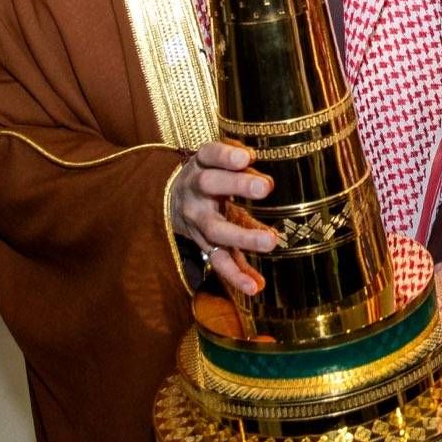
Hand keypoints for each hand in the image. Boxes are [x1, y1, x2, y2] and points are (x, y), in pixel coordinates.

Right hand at [168, 141, 276, 296]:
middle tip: (265, 187)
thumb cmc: (211, 177)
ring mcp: (196, 220)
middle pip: (211, 185)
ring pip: (215, 228)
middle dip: (237, 185)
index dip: (226, 154)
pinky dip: (236, 275)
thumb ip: (243, 168)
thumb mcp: (220, 165)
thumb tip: (265, 175)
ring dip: (243, 236)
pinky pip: (218, 260)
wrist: (171, 201)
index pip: (211, 154)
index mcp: (201, 165)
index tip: (246, 156)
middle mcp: (195, 191)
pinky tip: (255, 286)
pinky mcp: (203, 245)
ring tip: (270, 241)